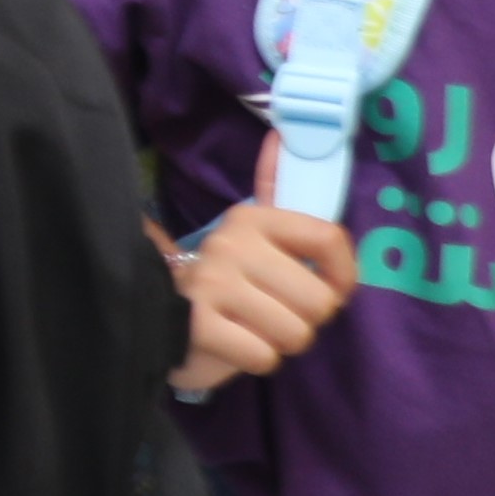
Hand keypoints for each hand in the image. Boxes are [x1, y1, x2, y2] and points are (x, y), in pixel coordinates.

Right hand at [168, 142, 357, 392]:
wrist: (150, 315)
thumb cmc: (221, 281)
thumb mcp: (248, 236)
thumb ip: (271, 191)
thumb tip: (279, 135)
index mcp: (251, 219)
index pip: (328, 238)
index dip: (344, 275)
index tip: (332, 289)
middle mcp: (231, 244)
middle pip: (320, 300)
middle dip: (305, 320)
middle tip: (275, 315)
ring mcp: (211, 285)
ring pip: (295, 334)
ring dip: (280, 343)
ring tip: (253, 330)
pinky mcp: (197, 327)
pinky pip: (264, 357)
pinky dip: (254, 361)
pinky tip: (233, 347)